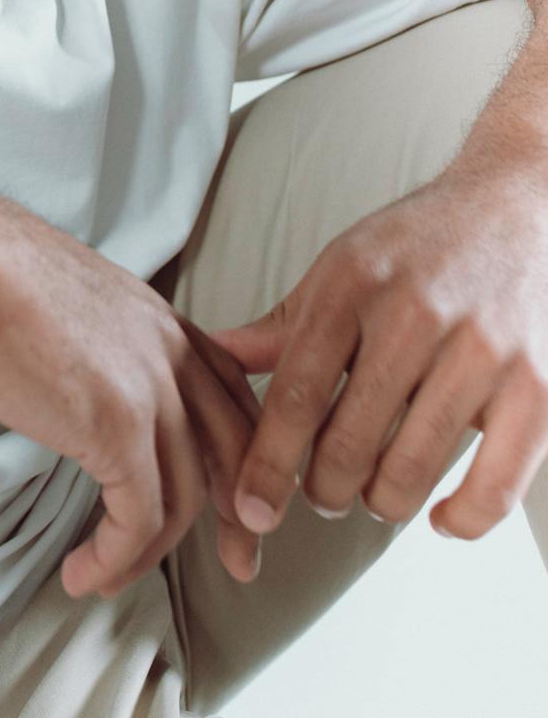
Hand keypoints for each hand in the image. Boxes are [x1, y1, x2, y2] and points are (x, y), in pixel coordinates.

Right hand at [0, 192, 266, 596]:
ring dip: (148, 554)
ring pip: (184, 496)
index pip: (231, 390)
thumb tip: (87, 384)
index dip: (242, 447)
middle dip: (242, 516)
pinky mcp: (117, 428)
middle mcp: (170, 353)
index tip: (234, 491)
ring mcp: (150, 391)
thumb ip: (102, 343)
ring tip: (108, 577)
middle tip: (238, 561)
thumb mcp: (75, 302)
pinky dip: (114, 557)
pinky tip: (83, 570)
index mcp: (161, 320)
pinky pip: (137, 517)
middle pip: (234, 448)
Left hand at [207, 156, 547, 541]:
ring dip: (382, 502)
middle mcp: (414, 314)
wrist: (515, 206)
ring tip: (375, 494)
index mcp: (353, 284)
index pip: (296, 392)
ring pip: (410, 470)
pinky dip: (460, 520)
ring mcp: (480, 351)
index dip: (268, 462)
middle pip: (348, 442)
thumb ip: (282, 324)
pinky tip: (440, 516)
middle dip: (324, 490)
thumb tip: (213, 358)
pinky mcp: (535, 386)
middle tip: (324, 493)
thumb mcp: (340, 268)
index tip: (252, 509)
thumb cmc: (417, 245)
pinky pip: (493, 486)